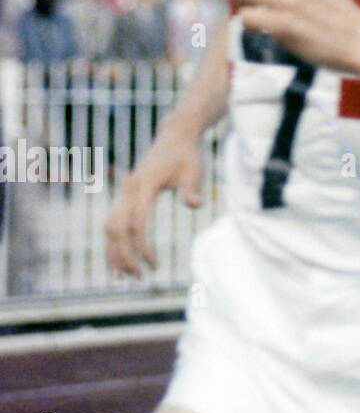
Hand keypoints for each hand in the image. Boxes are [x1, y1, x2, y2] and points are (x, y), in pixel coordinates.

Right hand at [105, 126, 204, 277]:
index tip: (154, 264)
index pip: (136, 224)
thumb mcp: (195, 169)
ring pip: (109, 228)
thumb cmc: (188, 153)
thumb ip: (193, 189)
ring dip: (115, 253)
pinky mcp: (127, 194)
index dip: (141, 247)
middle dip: (124, 256)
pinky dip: (115, 243)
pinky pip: (114, 222)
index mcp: (143, 185)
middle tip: (139, 278)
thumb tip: (195, 206)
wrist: (176, 134)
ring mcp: (125, 192)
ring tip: (128, 276)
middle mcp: (128, 190)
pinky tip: (124, 260)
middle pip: (116, 230)